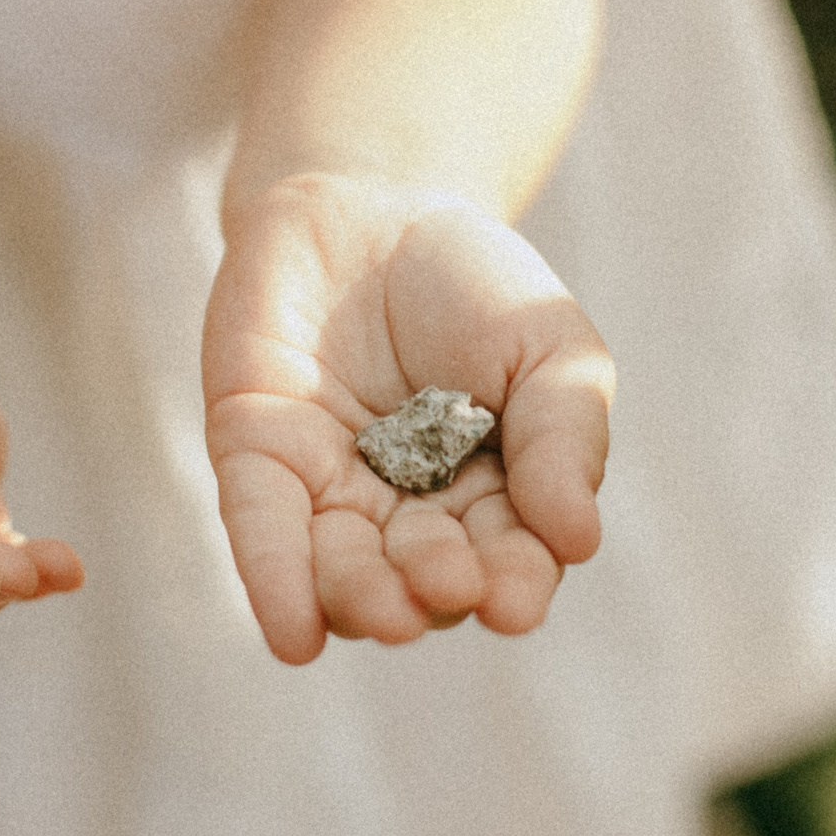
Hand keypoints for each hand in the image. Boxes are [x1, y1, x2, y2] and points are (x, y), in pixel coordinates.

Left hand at [204, 173, 612, 663]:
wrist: (370, 199)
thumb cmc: (475, 284)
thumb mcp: (551, 343)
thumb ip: (564, 434)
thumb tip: (577, 541)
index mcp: (493, 499)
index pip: (508, 560)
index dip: (512, 586)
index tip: (514, 601)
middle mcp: (409, 515)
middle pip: (423, 580)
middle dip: (435, 589)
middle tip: (448, 579)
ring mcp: (330, 491)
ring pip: (342, 573)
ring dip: (362, 601)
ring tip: (386, 608)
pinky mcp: (257, 458)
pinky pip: (263, 529)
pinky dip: (276, 583)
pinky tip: (297, 636)